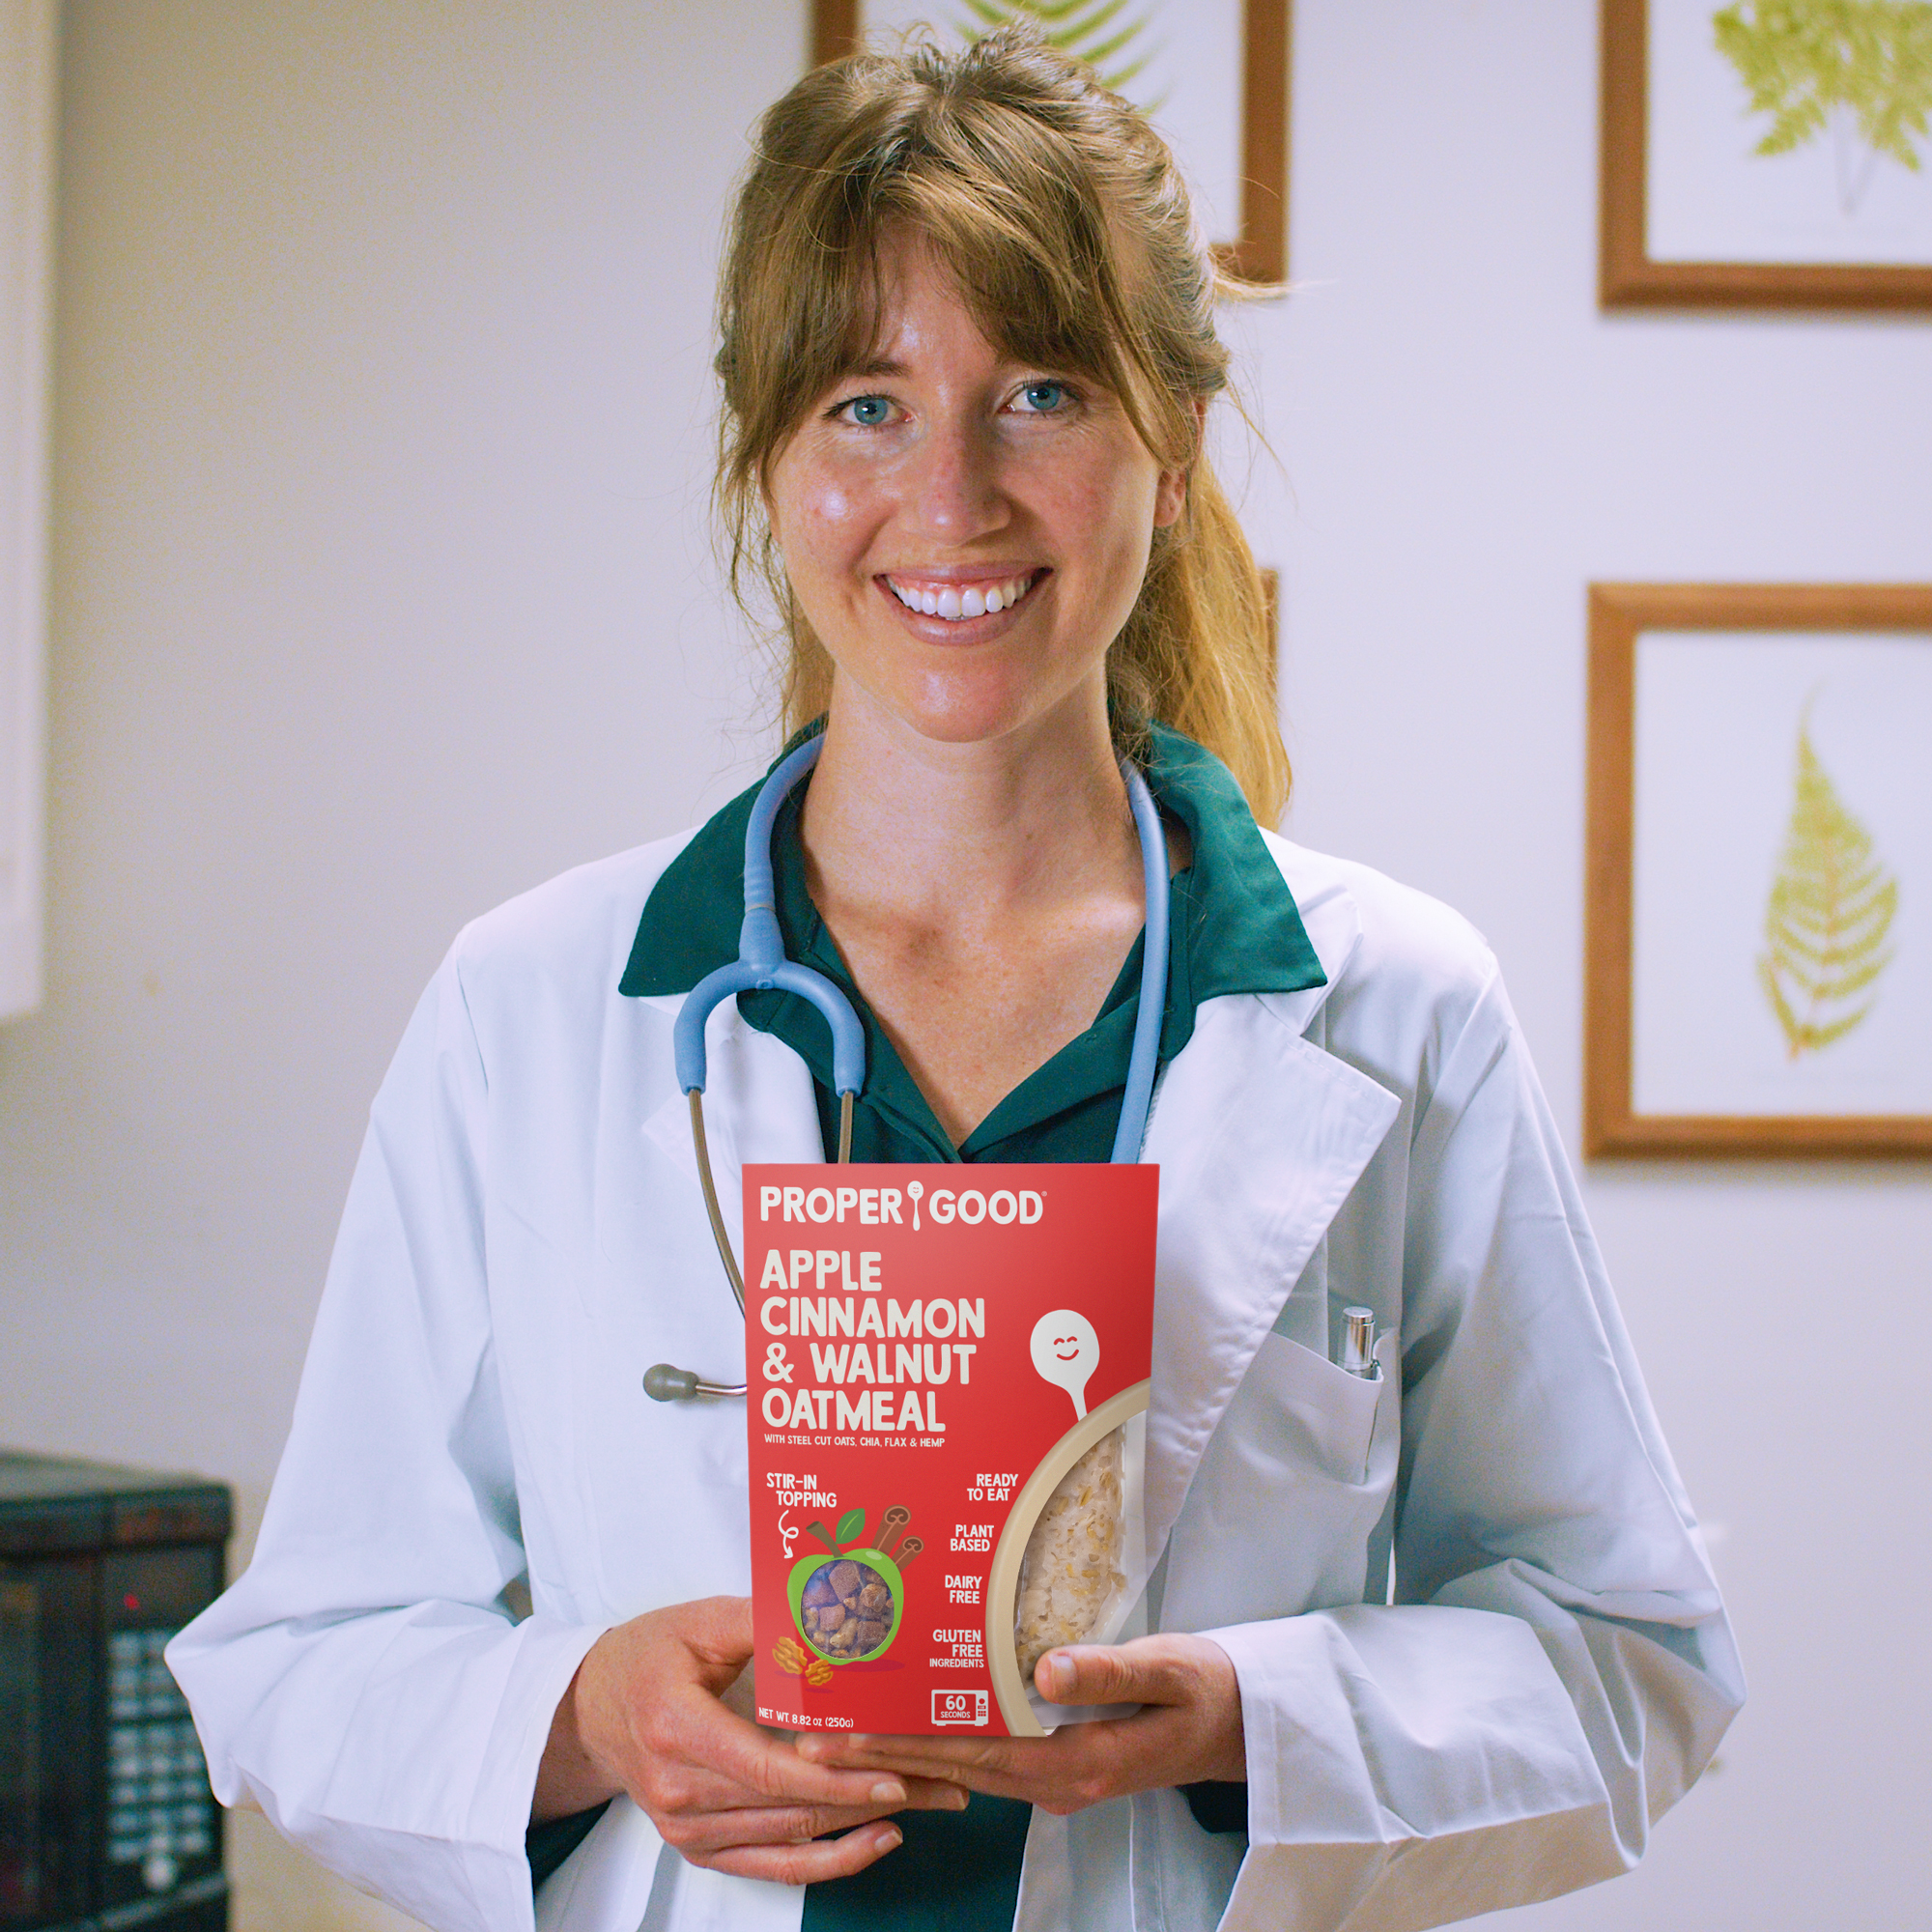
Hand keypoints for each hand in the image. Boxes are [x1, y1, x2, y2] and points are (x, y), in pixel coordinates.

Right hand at [535, 1596, 967, 1883]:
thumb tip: (830, 1618)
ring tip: (929, 1799)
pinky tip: (878, 1839)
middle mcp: (678, 1790)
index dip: (832, 1778)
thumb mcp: (701, 1621)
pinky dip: (829, 1861)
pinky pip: (772, 1866)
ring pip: (791, 1837)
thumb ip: (763, 1621)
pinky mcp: (699, 1848)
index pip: (766, 1768)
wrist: (593, 1708)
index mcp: (677, 1728)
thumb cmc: (649, 1655)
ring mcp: (686, 1829)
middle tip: (942, 1782)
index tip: (889, 1775)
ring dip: (864, 1823)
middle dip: (871, 1797)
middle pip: (791, 1806)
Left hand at [795, 1634, 1244, 1814]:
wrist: (1238, 1721)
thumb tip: (1045, 1670)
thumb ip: (1109, 1669)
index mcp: (1077, 1763)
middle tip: (812, 1738)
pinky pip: (986, 1760)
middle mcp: (1056, 1781)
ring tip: (838, 1735)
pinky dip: (940, 1745)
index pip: (974, 1754)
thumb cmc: (1206, 1689)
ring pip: (964, 1768)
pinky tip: (908, 1726)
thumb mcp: (1170, 1670)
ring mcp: (1055, 1779)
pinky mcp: (1056, 1765)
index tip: (850, 1731)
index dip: (908, 1743)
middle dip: (882, 1754)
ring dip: (902, 1751)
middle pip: (955, 1768)